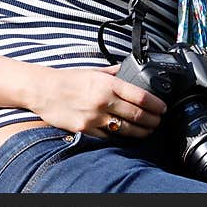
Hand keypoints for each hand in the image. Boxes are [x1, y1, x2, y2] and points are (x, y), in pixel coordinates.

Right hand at [30, 64, 166, 138]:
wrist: (43, 90)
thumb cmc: (68, 79)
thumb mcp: (94, 71)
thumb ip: (113, 73)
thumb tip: (128, 70)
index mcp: (108, 84)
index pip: (141, 97)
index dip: (156, 105)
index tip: (163, 108)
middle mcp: (103, 101)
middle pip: (137, 115)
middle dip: (152, 121)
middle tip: (158, 121)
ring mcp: (94, 117)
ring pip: (125, 129)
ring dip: (141, 132)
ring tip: (148, 131)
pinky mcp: (85, 129)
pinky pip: (108, 136)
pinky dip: (120, 137)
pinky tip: (126, 135)